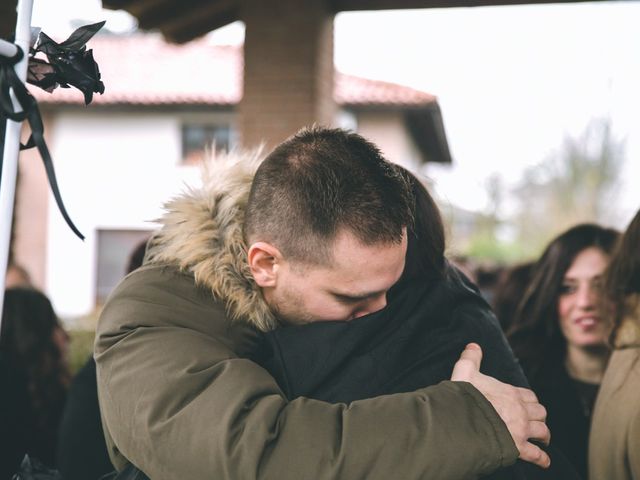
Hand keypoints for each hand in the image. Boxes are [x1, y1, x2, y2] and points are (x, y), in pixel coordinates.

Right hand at [451, 343, 550, 468]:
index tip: (528, 404)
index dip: (529, 400)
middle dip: (539, 417)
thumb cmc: (466, 396)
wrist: (465, 419)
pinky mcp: (518, 447)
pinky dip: (542, 459)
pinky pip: (536, 455)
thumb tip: (473, 345)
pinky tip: (545, 462)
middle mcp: (520, 410)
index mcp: (511, 393)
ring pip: (543, 431)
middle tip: (536, 421)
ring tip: (543, 439)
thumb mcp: (465, 371)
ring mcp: (521, 429)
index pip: (529, 395)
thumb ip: (471, 358)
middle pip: (540, 412)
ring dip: (544, 435)